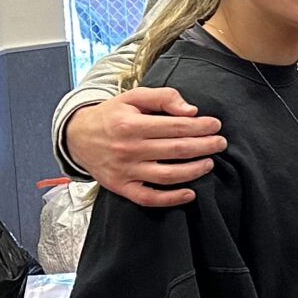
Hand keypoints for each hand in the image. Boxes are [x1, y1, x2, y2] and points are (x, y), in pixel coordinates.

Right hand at [64, 86, 225, 208]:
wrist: (77, 137)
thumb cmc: (112, 115)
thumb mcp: (133, 97)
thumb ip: (163, 97)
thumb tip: (191, 110)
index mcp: (131, 124)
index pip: (175, 127)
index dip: (200, 126)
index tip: (215, 125)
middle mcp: (128, 149)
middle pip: (176, 150)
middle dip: (204, 146)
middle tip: (220, 143)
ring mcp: (125, 171)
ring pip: (168, 175)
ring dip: (194, 171)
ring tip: (209, 163)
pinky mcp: (121, 187)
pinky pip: (149, 198)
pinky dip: (171, 199)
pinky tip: (191, 193)